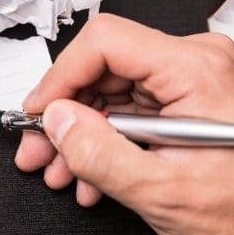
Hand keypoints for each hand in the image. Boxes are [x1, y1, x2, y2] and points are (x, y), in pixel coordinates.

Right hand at [17, 14, 233, 234]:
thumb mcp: (165, 192)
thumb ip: (101, 156)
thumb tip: (57, 121)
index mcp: (195, 70)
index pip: (104, 43)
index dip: (60, 76)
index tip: (39, 111)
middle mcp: (192, 64)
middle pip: (100, 69)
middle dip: (62, 115)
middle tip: (39, 148)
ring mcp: (185, 82)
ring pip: (106, 92)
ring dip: (77, 134)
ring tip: (62, 170)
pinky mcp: (180, 101)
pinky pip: (124, 109)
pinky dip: (101, 141)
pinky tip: (90, 173)